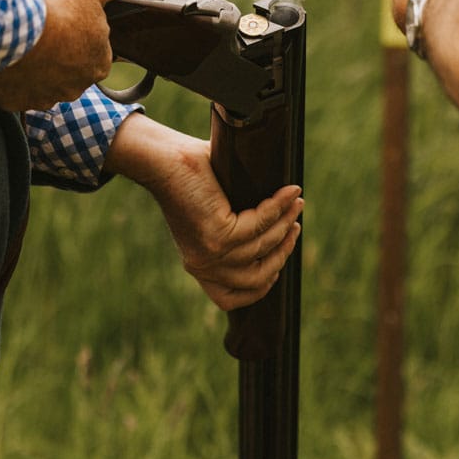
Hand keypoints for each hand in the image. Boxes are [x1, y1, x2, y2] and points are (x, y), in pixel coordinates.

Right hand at [0, 0, 147, 112]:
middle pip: (68, 65)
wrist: (6, 31)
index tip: (64, 16)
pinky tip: (8, 55)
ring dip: (35, 62)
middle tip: (42, 27)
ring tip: (23, 39)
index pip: (94, 46)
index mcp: (99, 64)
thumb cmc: (54, 8)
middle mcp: (75, 88)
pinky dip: (12, 74)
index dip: (79, 29)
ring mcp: (43, 97)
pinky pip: (15, 89)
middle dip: (58, 49)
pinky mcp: (14, 101)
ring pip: (41, 78)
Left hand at [104, 112, 302, 310]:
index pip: (231, 298)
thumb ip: (234, 229)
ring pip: (264, 247)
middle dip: (282, 253)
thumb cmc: (186, 179)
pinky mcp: (219, 234)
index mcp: (199, 265)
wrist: (161, 161)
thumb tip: (274, 224)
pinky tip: (290, 193)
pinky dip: (279, 207)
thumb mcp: (211, 214)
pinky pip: (261, 224)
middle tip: (294, 226)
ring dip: (286, 224)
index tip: (279, 262)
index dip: (261, 284)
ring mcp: (212, 253)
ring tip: (297, 203)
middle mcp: (204, 266)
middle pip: (257, 278)